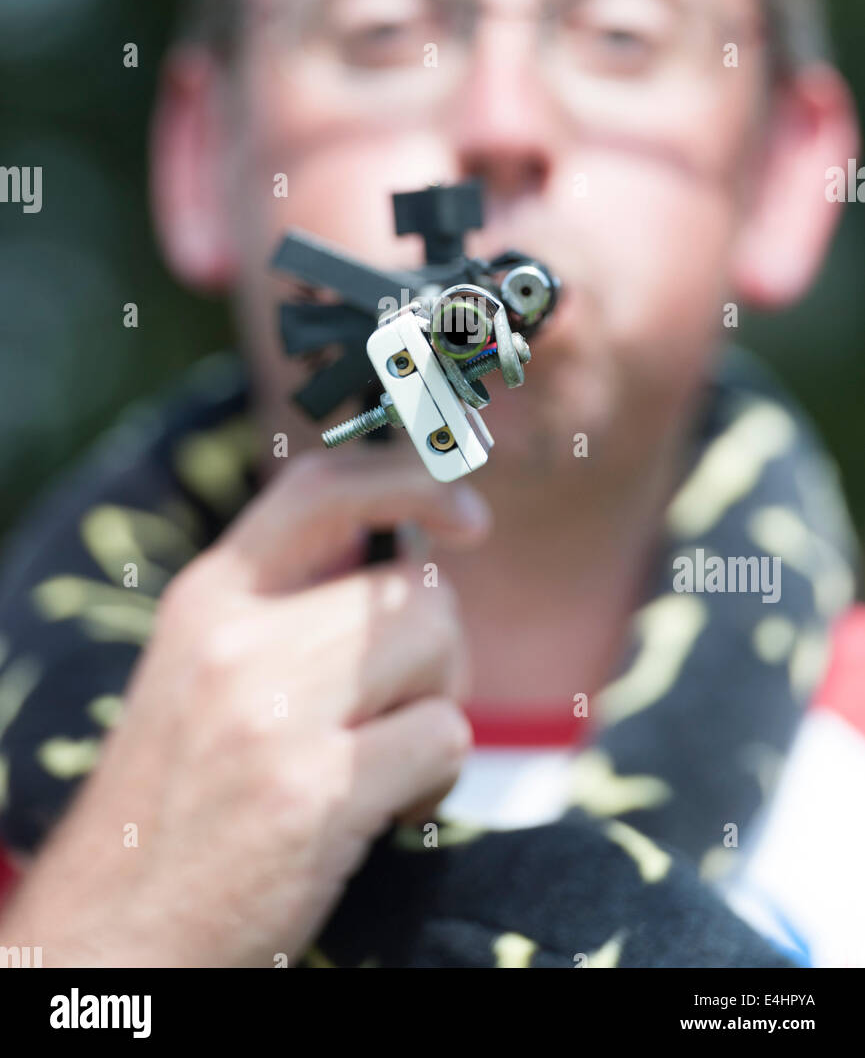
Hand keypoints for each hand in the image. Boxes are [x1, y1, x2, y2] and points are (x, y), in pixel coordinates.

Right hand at [0, 446, 491, 966]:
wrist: (115, 929)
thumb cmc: (178, 798)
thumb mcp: (199, 671)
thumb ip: (282, 605)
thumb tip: (399, 544)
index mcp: (206, 598)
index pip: (321, 489)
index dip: (409, 481)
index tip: (465, 514)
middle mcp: (235, 639)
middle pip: (414, 585)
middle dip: (438, 648)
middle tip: (400, 707)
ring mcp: (272, 712)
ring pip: (440, 647)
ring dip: (439, 707)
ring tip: (388, 762)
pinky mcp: (315, 789)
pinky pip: (445, 737)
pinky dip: (437, 779)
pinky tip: (388, 812)